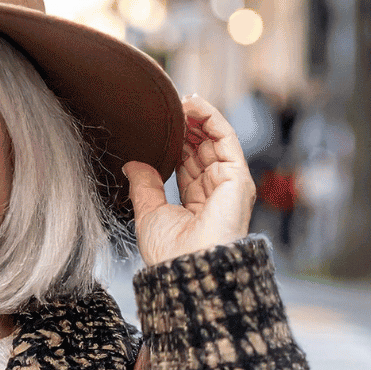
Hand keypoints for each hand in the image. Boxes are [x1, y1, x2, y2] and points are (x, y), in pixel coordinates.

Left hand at [123, 95, 255, 266]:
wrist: (186, 268)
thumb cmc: (168, 251)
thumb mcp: (149, 213)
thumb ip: (144, 186)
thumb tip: (132, 165)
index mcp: (198, 204)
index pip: (189, 165)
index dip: (177, 144)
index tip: (162, 127)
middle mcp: (217, 193)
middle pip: (204, 150)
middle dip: (188, 128)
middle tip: (170, 108)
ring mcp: (230, 184)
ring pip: (216, 141)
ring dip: (199, 118)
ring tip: (179, 101)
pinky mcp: (238, 177)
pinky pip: (227, 138)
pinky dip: (212, 118)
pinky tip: (194, 105)